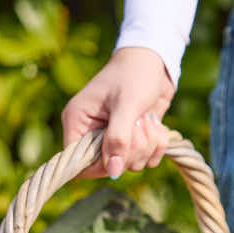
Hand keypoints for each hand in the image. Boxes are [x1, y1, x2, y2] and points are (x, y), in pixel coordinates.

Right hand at [61, 46, 174, 177]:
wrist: (156, 60)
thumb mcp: (127, 105)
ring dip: (147, 146)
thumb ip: (118, 139)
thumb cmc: (135, 74)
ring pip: (130, 165)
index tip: (121, 152)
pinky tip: (156, 125)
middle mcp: (92, 133)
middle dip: (132, 150)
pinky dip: (156, 146)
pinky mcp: (132, 140)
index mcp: (77, 122)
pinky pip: (145, 159)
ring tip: (148, 119)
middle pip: (108, 167)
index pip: (79, 163)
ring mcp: (113, 138)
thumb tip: (113, 172)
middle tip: (140, 124)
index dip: (101, 165)